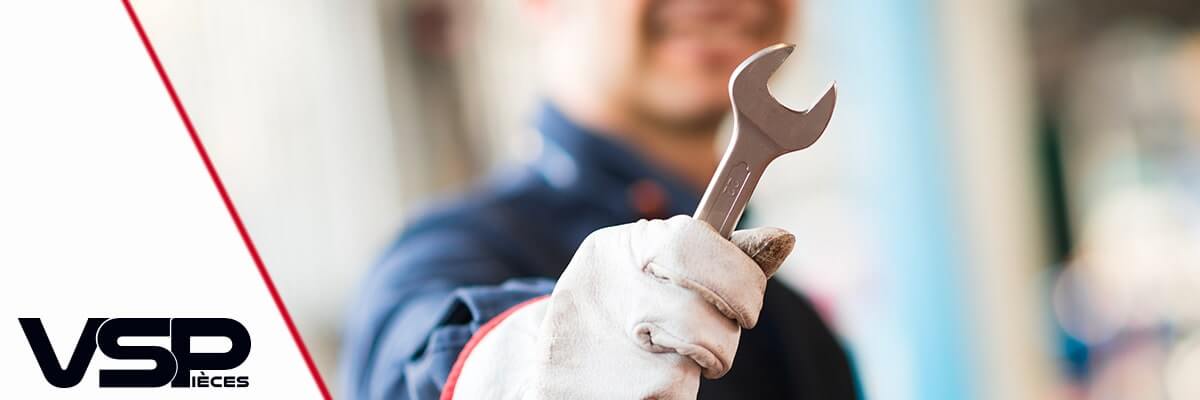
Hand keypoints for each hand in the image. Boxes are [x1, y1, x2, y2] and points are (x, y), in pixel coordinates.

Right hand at [445, 216, 792, 399]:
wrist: (547, 369)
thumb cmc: (620, 308)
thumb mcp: (660, 267)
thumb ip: (721, 256)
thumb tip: (785, 239)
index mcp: (626, 248)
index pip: (697, 244)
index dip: (736, 279)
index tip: (741, 306)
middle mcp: (612, 292)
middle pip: (705, 317)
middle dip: (722, 336)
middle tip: (707, 341)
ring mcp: (609, 350)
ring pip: (696, 367)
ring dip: (695, 368)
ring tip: (662, 359)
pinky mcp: (619, 396)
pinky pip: (679, 399)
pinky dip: (672, 394)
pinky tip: (641, 382)